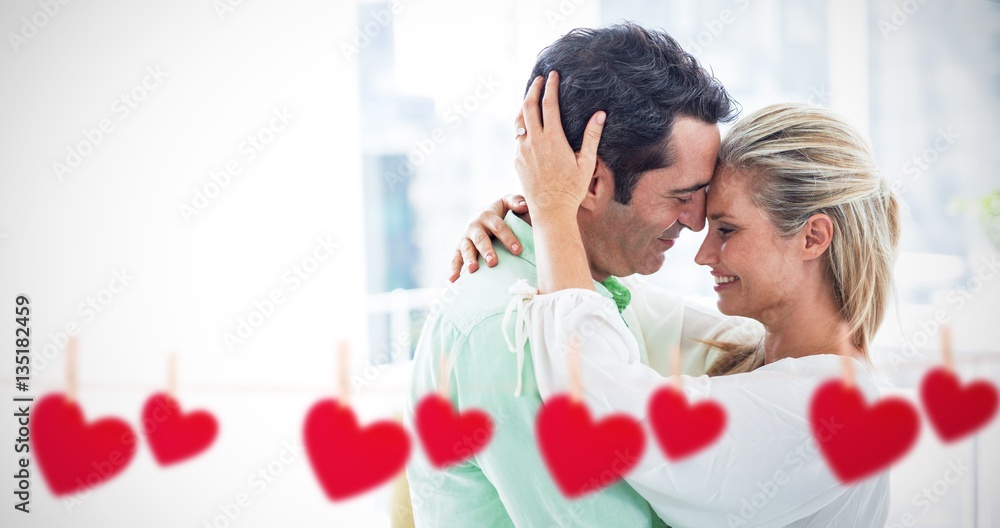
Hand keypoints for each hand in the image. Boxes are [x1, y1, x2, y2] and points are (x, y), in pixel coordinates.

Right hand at [448, 194, 528, 282]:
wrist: (483, 216)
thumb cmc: (501, 212)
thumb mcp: (508, 202)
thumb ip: (516, 201)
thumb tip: (524, 206)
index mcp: (487, 215)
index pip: (499, 227)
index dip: (508, 238)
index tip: (517, 250)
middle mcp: (474, 226)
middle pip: (480, 239)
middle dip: (486, 250)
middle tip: (493, 262)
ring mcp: (465, 237)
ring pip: (466, 248)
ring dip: (469, 259)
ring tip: (473, 269)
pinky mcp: (460, 247)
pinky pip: (455, 258)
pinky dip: (454, 268)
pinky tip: (453, 280)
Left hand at [515, 71, 604, 214]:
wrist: (551, 211)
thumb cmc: (572, 189)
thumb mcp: (586, 163)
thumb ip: (592, 137)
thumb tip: (600, 114)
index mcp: (553, 139)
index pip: (548, 104)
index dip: (550, 87)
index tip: (553, 75)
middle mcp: (534, 142)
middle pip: (528, 106)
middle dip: (533, 89)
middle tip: (539, 78)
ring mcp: (523, 151)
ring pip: (518, 120)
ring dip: (523, 105)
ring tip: (530, 96)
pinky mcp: (517, 160)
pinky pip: (518, 137)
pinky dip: (522, 125)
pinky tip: (527, 124)